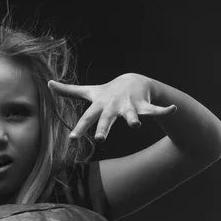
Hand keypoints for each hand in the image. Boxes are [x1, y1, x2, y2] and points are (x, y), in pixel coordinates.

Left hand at [48, 73, 175, 141]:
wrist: (132, 80)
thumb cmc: (107, 92)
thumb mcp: (89, 92)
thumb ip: (69, 90)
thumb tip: (48, 83)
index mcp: (100, 106)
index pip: (87, 118)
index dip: (80, 128)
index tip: (72, 138)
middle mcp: (114, 106)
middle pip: (108, 120)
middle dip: (105, 129)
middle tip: (100, 139)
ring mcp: (129, 105)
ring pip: (131, 115)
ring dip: (134, 119)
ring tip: (136, 125)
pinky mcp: (144, 105)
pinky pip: (155, 110)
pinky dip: (164, 110)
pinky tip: (172, 109)